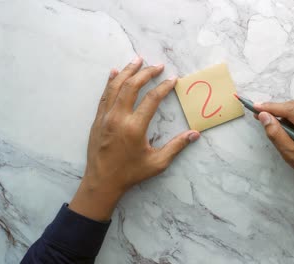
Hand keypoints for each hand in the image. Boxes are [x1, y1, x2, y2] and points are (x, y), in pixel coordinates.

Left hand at [69, 56, 199, 220]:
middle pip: (132, 86)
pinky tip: (115, 73)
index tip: (173, 79)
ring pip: (116, 86)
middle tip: (158, 65)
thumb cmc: (130, 173)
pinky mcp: (98, 119)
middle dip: (146, 73)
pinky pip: (104, 95)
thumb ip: (177, 146)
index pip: (152, 99)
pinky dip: (111, 82)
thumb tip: (195, 134)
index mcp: (134, 127)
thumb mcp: (157, 163)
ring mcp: (105, 116)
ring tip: (138, 59)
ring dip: (128, 71)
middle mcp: (118, 117)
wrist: (102, 182)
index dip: (164, 87)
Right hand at [254, 100, 293, 209]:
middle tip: (259, 114)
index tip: (255, 106)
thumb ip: (277, 134)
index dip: (272, 107)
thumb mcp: (292, 154)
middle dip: (277, 109)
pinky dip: (293, 115)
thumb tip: (263, 116)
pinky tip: (285, 124)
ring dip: (284, 112)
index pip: (293, 110)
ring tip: (270, 121)